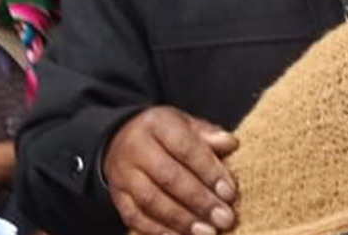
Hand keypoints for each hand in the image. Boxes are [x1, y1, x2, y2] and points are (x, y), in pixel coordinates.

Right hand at [104, 106, 238, 234]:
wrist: (120, 138)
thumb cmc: (165, 133)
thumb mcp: (187, 124)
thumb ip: (209, 135)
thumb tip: (231, 143)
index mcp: (158, 124)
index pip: (186, 148)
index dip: (209, 171)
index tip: (229, 192)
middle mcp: (136, 148)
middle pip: (169, 177)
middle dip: (200, 201)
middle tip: (224, 218)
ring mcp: (123, 174)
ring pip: (151, 201)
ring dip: (182, 220)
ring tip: (207, 232)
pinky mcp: (117, 196)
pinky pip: (135, 217)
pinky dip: (158, 231)